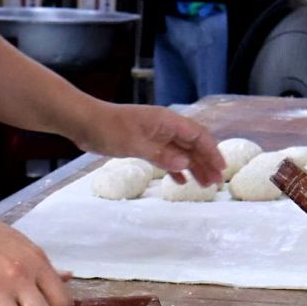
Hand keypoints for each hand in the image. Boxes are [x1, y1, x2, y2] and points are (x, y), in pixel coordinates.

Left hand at [75, 101, 225, 186]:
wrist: (85, 123)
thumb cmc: (109, 128)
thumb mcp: (135, 144)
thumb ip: (161, 154)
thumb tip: (185, 163)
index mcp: (167, 121)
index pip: (197, 135)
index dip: (211, 151)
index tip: (221, 168)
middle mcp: (165, 127)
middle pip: (193, 145)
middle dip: (206, 162)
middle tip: (216, 182)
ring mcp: (155, 136)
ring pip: (181, 152)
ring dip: (193, 167)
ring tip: (204, 184)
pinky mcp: (145, 144)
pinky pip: (166, 157)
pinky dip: (175, 168)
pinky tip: (181, 181)